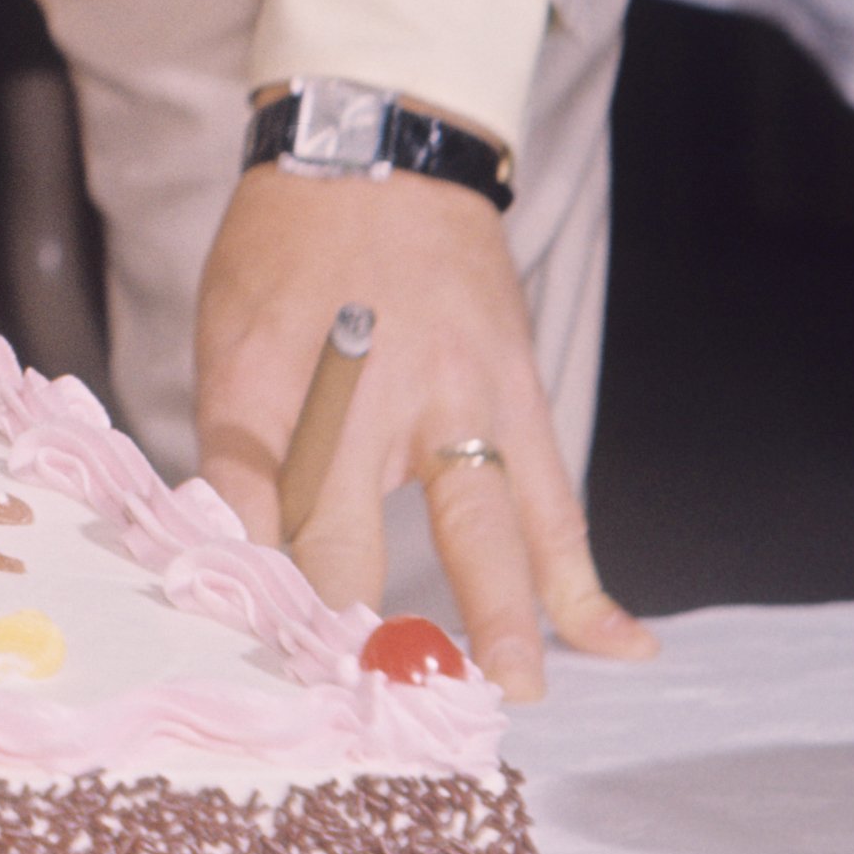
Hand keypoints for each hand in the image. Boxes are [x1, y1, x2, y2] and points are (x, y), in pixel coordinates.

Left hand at [196, 159, 655, 700]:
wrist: (380, 149)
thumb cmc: (286, 251)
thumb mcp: (227, 334)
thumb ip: (237, 449)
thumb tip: (235, 558)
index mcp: (264, 379)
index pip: (247, 509)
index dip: (250, 590)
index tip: (266, 664)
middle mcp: (359, 393)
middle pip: (350, 530)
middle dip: (358, 624)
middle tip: (371, 704)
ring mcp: (451, 395)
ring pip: (481, 525)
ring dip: (499, 614)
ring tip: (511, 688)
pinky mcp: (517, 395)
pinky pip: (557, 503)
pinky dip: (587, 578)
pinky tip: (625, 643)